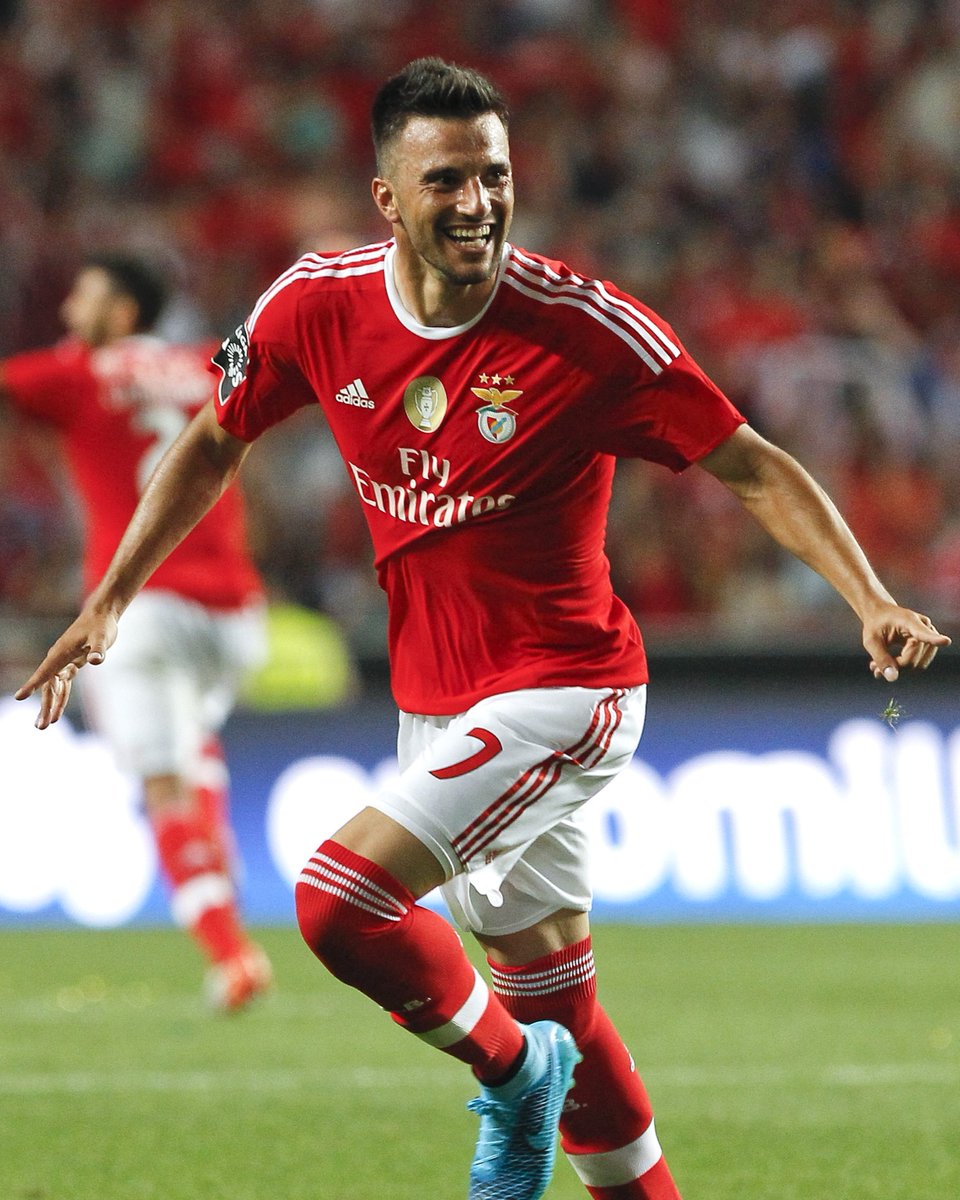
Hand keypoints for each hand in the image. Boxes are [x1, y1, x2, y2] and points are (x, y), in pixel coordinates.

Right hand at [14, 610, 117, 728]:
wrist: (103, 615)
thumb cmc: (101, 624)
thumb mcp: (103, 637)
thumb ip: (98, 649)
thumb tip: (96, 660)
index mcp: (60, 653)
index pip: (44, 672)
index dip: (32, 685)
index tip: (19, 697)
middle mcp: (58, 658)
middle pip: (48, 686)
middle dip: (45, 706)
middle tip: (41, 727)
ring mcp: (64, 661)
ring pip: (54, 687)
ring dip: (52, 705)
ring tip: (48, 724)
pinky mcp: (72, 663)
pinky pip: (64, 684)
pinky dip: (62, 697)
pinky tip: (58, 711)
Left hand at [863, 606, 950, 681]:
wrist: (880, 614)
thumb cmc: (875, 624)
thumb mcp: (871, 640)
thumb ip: (881, 658)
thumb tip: (892, 678)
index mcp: (909, 621)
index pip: (923, 633)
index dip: (934, 639)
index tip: (945, 641)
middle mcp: (925, 627)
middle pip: (914, 661)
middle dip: (895, 666)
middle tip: (874, 666)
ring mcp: (930, 636)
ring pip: (918, 665)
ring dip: (899, 669)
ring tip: (878, 666)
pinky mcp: (929, 645)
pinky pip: (919, 664)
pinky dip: (903, 667)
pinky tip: (887, 665)